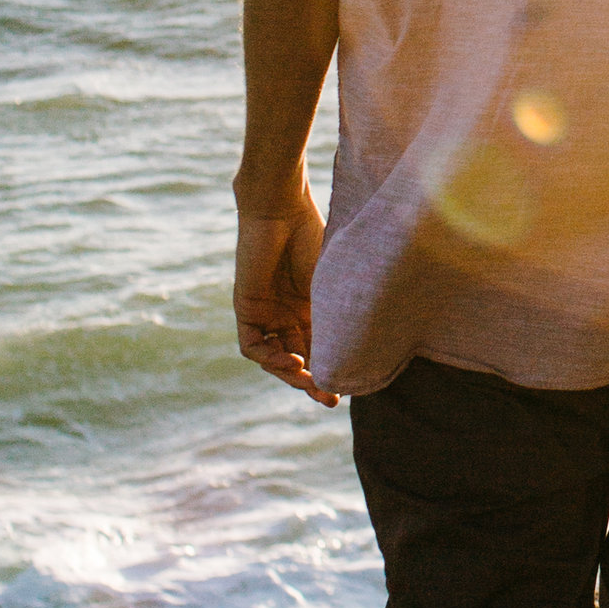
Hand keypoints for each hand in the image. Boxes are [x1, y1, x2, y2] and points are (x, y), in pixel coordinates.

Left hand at [235, 178, 334, 404]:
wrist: (284, 208)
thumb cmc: (315, 236)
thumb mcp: (332, 285)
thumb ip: (337, 316)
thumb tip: (361, 351)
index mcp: (312, 307)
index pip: (320, 348)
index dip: (331, 370)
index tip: (349, 391)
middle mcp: (288, 313)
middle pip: (298, 358)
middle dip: (312, 381)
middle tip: (330, 399)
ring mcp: (266, 312)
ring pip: (274, 357)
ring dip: (290, 374)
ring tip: (310, 380)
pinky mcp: (247, 307)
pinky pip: (253, 345)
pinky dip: (270, 358)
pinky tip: (291, 361)